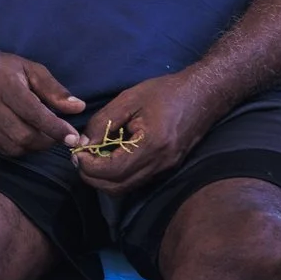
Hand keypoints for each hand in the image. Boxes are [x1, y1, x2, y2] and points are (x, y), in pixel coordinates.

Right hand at [0, 50, 85, 156]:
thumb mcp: (29, 69)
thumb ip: (54, 89)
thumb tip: (77, 107)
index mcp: (2, 83)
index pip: (33, 112)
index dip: (55, 128)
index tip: (73, 137)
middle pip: (23, 135)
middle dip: (46, 140)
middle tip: (56, 135)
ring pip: (12, 146)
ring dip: (32, 145)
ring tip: (39, 134)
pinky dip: (15, 146)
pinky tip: (20, 134)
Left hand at [72, 73, 221, 195]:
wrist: (204, 95)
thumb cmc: (166, 92)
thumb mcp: (128, 99)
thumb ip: (103, 122)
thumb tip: (84, 144)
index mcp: (152, 145)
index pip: (113, 171)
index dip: (89, 166)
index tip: (76, 152)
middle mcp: (160, 164)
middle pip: (117, 187)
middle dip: (92, 177)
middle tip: (79, 157)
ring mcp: (165, 168)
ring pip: (126, 188)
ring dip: (104, 178)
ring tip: (91, 157)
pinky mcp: (166, 168)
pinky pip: (136, 181)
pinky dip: (117, 175)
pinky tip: (109, 157)